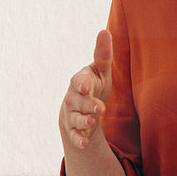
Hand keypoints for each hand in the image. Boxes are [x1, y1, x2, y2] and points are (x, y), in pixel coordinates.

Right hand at [60, 30, 113, 150]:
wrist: (82, 108)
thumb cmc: (94, 84)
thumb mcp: (100, 70)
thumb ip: (103, 54)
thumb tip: (105, 31)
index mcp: (80, 81)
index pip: (79, 81)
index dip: (82, 84)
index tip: (87, 87)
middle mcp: (73, 98)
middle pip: (78, 102)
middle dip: (88, 105)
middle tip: (99, 108)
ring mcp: (71, 115)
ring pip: (75, 119)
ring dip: (83, 122)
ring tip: (92, 123)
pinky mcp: (73, 130)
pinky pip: (73, 136)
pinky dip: (78, 140)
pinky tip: (84, 144)